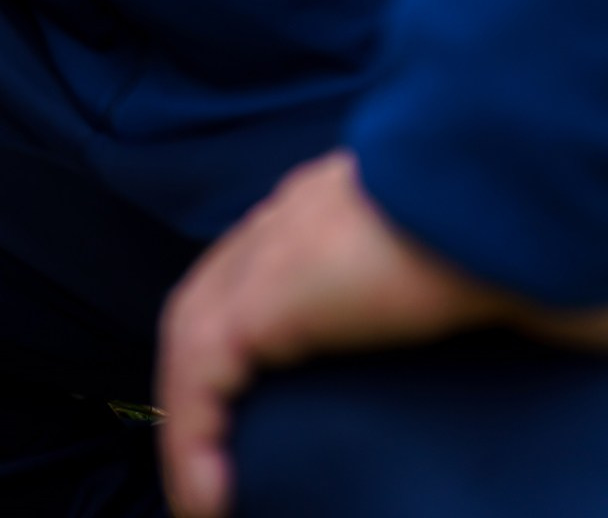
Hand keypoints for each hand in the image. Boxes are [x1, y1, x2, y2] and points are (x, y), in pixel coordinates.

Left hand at [156, 151, 515, 516]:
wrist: (488, 196)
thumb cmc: (494, 233)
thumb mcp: (446, 263)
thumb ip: (419, 286)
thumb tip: (460, 326)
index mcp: (322, 210)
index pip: (247, 271)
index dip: (233, 336)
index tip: (239, 405)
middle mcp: (283, 222)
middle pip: (203, 303)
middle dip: (195, 383)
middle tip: (210, 460)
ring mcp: (266, 250)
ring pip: (190, 340)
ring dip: (188, 425)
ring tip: (205, 501)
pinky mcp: (261, 298)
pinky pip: (199, 378)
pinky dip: (193, 439)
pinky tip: (211, 499)